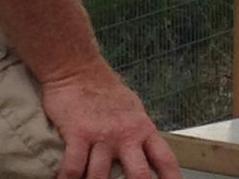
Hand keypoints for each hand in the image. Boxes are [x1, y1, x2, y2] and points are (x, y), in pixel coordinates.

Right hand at [41, 63, 181, 178]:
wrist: (78, 69)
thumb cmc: (105, 89)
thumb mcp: (132, 108)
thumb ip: (138, 131)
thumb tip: (146, 150)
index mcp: (142, 129)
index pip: (165, 160)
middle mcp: (125, 135)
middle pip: (139, 176)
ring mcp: (102, 136)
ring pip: (100, 178)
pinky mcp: (78, 134)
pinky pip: (73, 168)